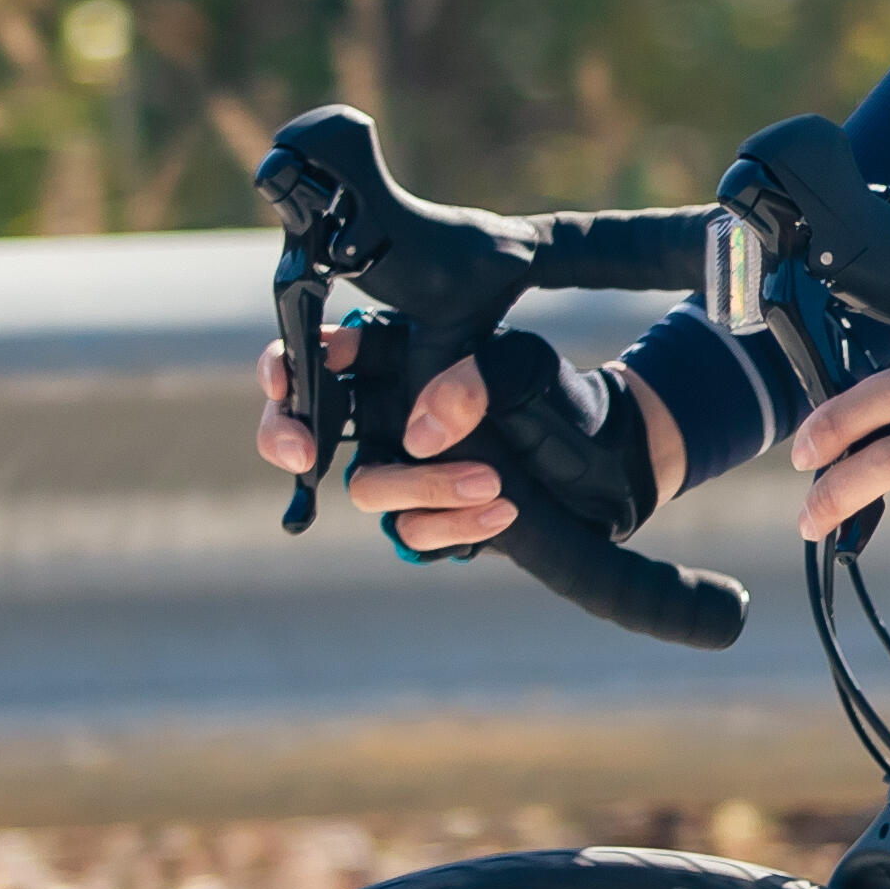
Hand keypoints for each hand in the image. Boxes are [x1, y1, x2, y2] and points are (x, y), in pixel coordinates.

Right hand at [265, 324, 675, 559]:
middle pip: (302, 427)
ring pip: (368, 486)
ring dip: (422, 487)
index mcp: (397, 362)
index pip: (317, 356)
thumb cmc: (555, 398)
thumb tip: (421, 432)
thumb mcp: (523, 369)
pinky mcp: (431, 518)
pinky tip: (501, 512)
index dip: (283, 367)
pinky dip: (453, 525)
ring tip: (492, 481)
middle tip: (300, 453)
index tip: (286, 380)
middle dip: (285, 435)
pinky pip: (413, 532)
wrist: (606, 460)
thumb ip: (472, 380)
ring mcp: (405, 470)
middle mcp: (388, 416)